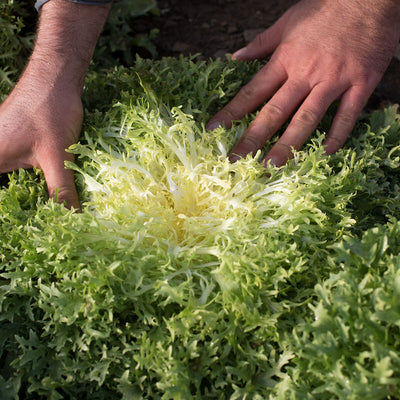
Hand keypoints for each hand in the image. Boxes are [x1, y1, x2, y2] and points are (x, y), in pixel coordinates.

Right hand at [0, 62, 82, 208]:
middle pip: (2, 187)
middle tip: (32, 222)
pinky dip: (21, 179)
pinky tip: (38, 188)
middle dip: (14, 204)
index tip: (17, 229)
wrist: (54, 77)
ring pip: (5, 177)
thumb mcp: (58, 157)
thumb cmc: (50, 112)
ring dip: (17, 192)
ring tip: (37, 211)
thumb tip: (72, 218)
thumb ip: (62, 190)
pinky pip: (9, 166)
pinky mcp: (10, 140)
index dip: (7, 210)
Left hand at [208, 0, 399, 165]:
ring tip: (273, 166)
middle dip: (253, 138)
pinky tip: (324, 152)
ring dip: (289, 144)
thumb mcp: (287, 21)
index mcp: (286, 59)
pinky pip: (347, 115)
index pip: (253, 91)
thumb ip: (261, 43)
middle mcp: (306, 73)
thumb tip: (235, 56)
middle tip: (237, 160)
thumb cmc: (326, 7)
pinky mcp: (361, 83)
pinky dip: (337, 135)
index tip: (214, 130)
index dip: (232, 112)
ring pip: (307, 117)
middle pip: (275, 111)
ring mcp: (334, 80)